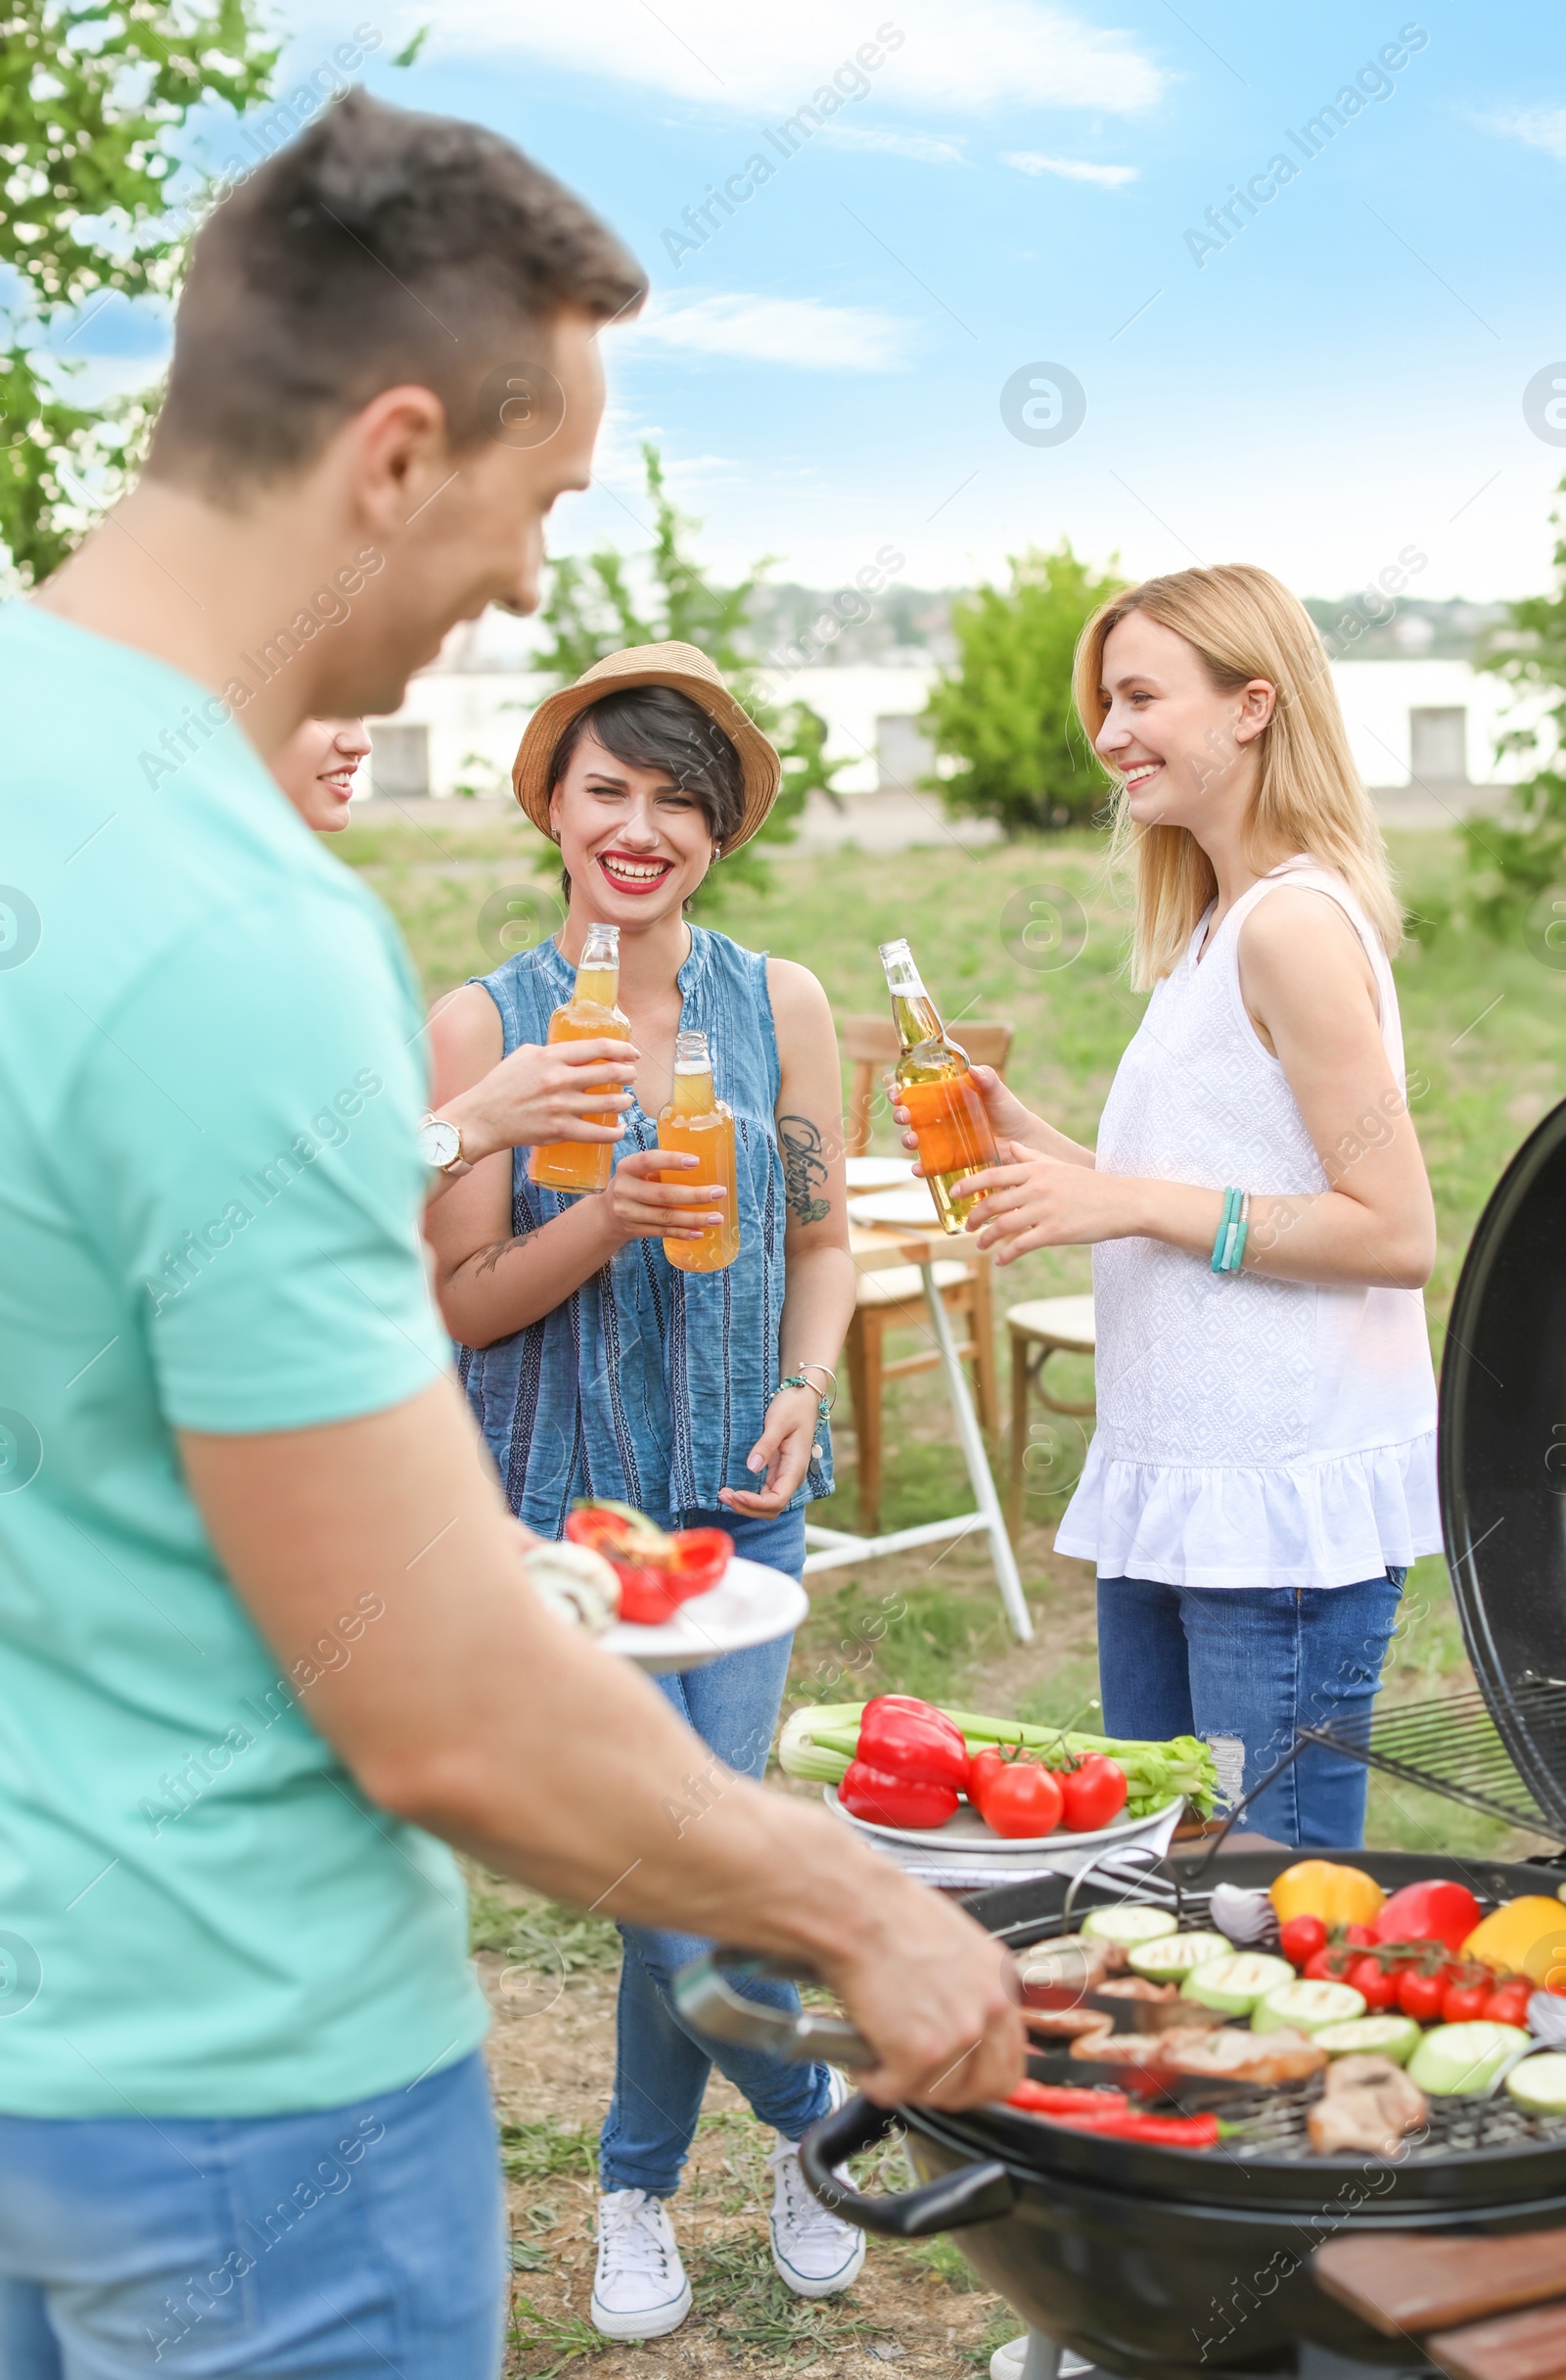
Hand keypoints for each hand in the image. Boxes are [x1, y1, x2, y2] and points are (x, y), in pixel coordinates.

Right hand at [447, 1038, 637, 1164]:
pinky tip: (619, 1129)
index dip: (622, 1049)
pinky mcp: (559, 1130)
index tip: (633, 1053)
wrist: (482, 1118)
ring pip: (609, 1102)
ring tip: (627, 1101)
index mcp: (551, 1056)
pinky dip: (614, 1132)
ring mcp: (561, 1106)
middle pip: (609, 1073)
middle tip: (632, 1076)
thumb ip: (551, 1052)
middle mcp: (559, 1079)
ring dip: (625, 1101)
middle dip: (628, 1074)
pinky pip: (597, 1133)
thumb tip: (576, 1052)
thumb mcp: (524, 1056)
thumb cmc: (501, 1085)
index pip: (598, 1047)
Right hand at [608, 1147, 727, 1242]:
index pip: (648, 1161)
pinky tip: (700, 1232)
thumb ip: (660, 1167)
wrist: (606, 1214)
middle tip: (719, 1192)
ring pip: (666, 1217)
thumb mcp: (637, 1170)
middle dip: (695, 1195)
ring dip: (695, 1218)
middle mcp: (625, 1190)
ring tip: (717, 1217)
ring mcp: (629, 1213)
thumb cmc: (633, 1184)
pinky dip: (683, 1233)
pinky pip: (663, 1232)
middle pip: (663, 1195)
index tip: (696, 1161)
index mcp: (627, 1167)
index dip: (671, 1161)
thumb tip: (706, 1162)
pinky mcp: (635, 1230)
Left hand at [719, 1384, 818, 1515]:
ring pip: (768, 1504)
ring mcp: (786, 1476)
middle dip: (748, 1508)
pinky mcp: (778, 1472)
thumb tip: (752, 1468)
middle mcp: (792, 1477)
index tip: (735, 1495)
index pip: (777, 1500)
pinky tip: (734, 1492)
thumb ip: (765, 1446)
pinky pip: (765, 1494)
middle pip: (772, 1508)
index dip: (755, 1503)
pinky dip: (750, 1498)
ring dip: (747, 1506)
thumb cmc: (793, 1407)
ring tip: (724, 1495)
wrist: (804, 1397)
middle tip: (723, 1495)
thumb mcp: (777, 1422)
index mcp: (795, 1468)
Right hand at [823, 1887, 1024, 2109]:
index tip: (961, 2078)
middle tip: (918, 2076)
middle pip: (985, 2088)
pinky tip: (863, 2052)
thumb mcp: (957, 1946)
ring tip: (883, 2053)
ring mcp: (959, 2035)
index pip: (1012, 2061)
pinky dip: (873, 2079)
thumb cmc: (892, 1914)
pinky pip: (894, 2091)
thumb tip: (962, 2020)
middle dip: (948, 2090)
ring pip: (939, 2095)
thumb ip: (970, 1990)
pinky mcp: (920, 2054)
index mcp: (1002, 1984)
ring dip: (907, 2082)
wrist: (858, 1909)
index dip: (981, 2077)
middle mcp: (990, 2012)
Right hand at [892, 1065, 1056, 1171]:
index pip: (915, 1092)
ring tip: (913, 1140)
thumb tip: (975, 1070)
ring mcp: (941, 1141)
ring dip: (907, 1140)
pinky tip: (920, 1168)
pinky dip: (920, 1168)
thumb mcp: (997, 1092)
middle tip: (903, 1116)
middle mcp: (938, 1119)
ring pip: (914, 1140)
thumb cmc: (1008, 1112)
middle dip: (900, 1115)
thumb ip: (988, 1079)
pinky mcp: (949, 1161)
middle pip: (909, 1116)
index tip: (896, 1092)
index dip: (900, 1092)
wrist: (1022, 1141)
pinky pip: (929, 1165)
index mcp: (944, 1098)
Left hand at [961, 1143, 1134, 1261]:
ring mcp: (1045, 1210)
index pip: (993, 1175)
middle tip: (967, 1226)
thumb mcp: (1059, 1165)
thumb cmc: (1090, 1184)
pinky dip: (1007, 1255)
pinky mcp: (1055, 1232)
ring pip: (1003, 1226)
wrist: (1123, 1202)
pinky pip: (1022, 1245)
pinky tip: (1001, 1261)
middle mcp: (1037, 1188)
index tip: (954, 1195)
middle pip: (993, 1203)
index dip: (969, 1185)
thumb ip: (1031, 1156)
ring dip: (987, 1238)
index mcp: (1036, 1169)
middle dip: (975, 1217)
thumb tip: (1010, 1147)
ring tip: (980, 1245)